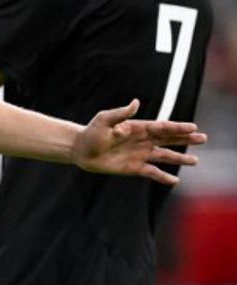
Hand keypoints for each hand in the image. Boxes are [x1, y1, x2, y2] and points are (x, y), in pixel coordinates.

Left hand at [72, 99, 205, 184]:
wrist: (81, 150)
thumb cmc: (91, 132)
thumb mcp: (104, 120)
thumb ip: (120, 114)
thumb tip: (136, 103)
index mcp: (137, 127)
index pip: (161, 127)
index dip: (177, 127)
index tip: (193, 127)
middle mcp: (142, 140)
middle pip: (168, 139)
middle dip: (185, 139)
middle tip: (203, 138)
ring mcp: (139, 154)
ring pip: (164, 156)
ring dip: (179, 158)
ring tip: (196, 161)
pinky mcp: (133, 167)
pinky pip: (151, 172)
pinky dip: (162, 177)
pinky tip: (175, 181)